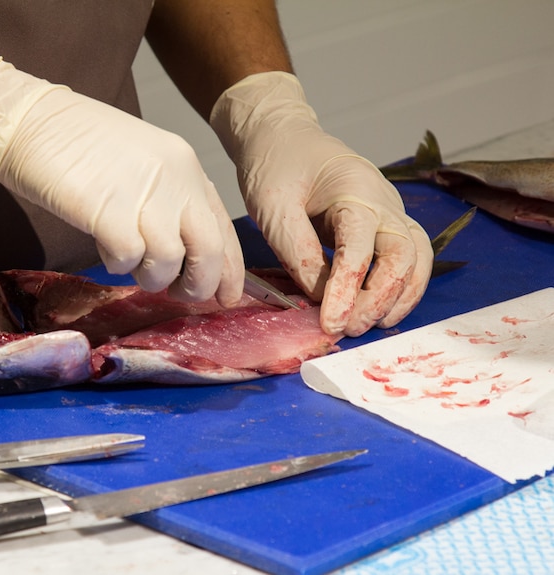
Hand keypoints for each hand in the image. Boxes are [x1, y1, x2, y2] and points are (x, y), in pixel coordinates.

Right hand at [0, 59, 243, 305]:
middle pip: (208, 252)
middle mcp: (174, 179)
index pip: (223, 229)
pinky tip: (105, 248)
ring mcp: (143, 194)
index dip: (228, 271)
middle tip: (177, 293)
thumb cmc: (81, 147)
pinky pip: (129, 260)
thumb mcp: (144, 166)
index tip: (225, 296)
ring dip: (150, 276)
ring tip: (129, 262)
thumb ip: (170, 203)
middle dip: (197, 286)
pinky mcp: (109, 211)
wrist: (31, 122)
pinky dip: (118, 265)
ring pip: (169, 262)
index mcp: (186, 168)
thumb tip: (187, 257)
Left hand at [210, 72, 432, 335]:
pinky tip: (381, 311)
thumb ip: (296, 250)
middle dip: (379, 298)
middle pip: (402, 255)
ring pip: (415, 259)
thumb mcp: (272, 206)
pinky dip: (402, 288)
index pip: (360, 247)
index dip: (347, 290)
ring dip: (398, 297)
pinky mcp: (386, 223)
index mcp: (353, 189)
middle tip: (349, 329)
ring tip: (371, 327)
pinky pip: (409, 258)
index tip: (330, 322)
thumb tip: (320, 297)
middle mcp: (384, 200)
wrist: (283, 136)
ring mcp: (391, 211)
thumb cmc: (275, 165)